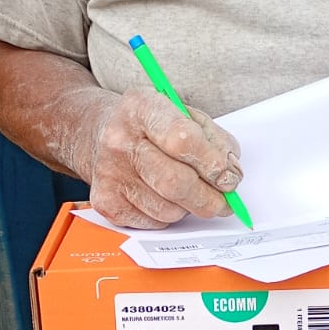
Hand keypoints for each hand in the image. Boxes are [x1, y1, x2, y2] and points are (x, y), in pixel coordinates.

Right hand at [83, 89, 242, 227]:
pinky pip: (154, 222)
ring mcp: (109, 173)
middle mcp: (119, 140)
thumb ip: (214, 140)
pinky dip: (169, 215)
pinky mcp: (106, 202)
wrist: (98, 133)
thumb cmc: (150, 125)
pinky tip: (163, 196)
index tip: (230, 176)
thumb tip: (230, 174)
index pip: (182, 140)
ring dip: (189, 207)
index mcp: (140, 107)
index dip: (213, 163)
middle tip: (224, 200)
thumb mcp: (184, 115)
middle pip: (175, 182)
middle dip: (209, 197)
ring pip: (168, 209)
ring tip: (187, 190)